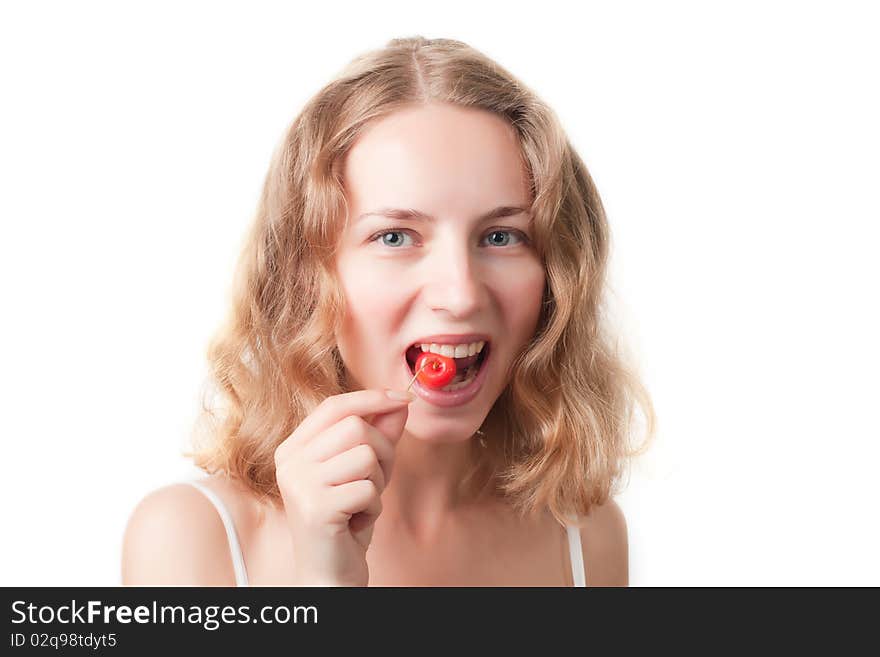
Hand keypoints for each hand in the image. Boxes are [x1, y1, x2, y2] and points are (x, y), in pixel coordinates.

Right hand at [273, 388, 412, 585]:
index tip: (403, 398)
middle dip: (383, 452)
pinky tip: (356, 522)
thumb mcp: (363, 470)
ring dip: (378, 483)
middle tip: (376, 482)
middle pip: (356, 427)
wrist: (329, 574)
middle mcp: (290, 462)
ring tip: (361, 503)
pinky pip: (368, 489)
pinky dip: (373, 508)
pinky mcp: (315, 508)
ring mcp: (299, 484)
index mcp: (294, 448)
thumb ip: (378, 434)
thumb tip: (399, 402)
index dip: (371, 398)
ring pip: (365, 456)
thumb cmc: (346, 520)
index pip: (334, 405)